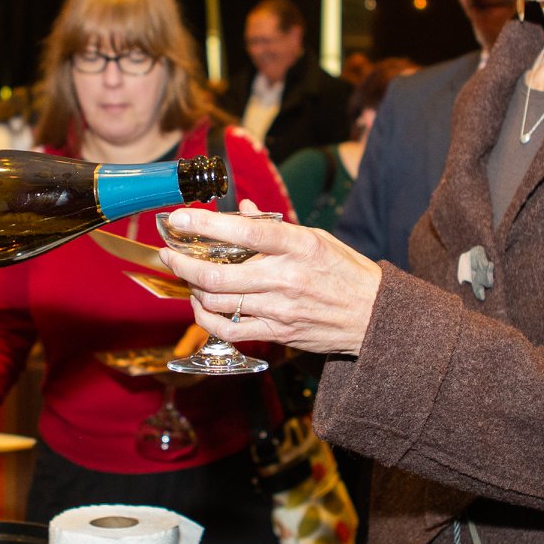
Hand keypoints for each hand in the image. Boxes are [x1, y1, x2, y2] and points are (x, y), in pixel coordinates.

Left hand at [157, 202, 381, 356]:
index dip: (205, 224)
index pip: (244, 231)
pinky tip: (203, 307)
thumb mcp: (316, 239)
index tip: (179, 218)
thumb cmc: (346, 272)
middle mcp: (285, 277)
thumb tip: (240, 210)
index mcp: (298, 246)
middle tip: (169, 253)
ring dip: (193, 290)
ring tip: (189, 278)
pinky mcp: (278, 333)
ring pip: (217, 303)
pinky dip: (207, 319)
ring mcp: (279, 308)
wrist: (375, 316)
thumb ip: (274, 227)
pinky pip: (230, 330)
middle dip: (182, 263)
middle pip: (217, 275)